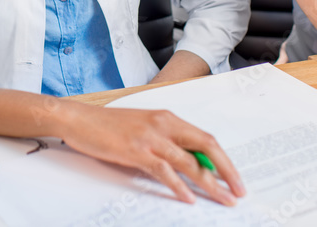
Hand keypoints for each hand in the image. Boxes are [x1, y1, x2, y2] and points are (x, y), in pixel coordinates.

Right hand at [58, 103, 245, 205]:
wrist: (78, 118)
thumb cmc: (106, 126)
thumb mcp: (141, 129)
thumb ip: (163, 143)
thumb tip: (186, 167)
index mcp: (167, 118)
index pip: (205, 138)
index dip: (223, 159)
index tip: (234, 178)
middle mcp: (163, 124)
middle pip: (206, 147)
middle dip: (226, 171)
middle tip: (238, 191)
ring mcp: (150, 137)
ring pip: (189, 162)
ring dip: (209, 183)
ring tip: (222, 199)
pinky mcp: (136, 151)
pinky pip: (164, 171)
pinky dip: (179, 186)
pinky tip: (189, 198)